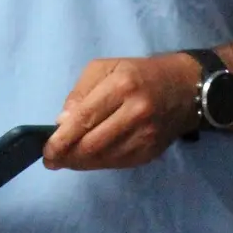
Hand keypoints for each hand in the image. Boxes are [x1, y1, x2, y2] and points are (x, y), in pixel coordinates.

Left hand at [43, 53, 201, 171]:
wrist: (185, 88)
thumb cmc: (139, 74)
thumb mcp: (106, 68)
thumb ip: (81, 92)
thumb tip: (62, 122)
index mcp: (122, 86)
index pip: (84, 119)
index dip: (62, 139)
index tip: (47, 151)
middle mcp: (136, 112)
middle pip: (93, 145)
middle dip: (67, 156)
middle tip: (52, 160)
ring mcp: (146, 135)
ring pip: (104, 158)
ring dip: (81, 163)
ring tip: (66, 161)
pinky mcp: (151, 151)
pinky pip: (118, 163)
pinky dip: (99, 164)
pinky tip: (88, 160)